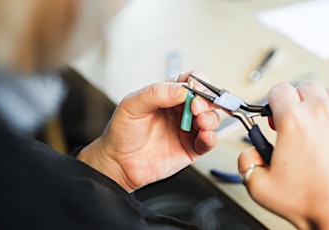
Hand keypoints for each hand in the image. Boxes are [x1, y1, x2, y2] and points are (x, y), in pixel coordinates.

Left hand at [78, 72, 219, 191]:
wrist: (117, 163)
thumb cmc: (122, 132)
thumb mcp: (132, 105)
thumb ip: (156, 93)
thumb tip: (181, 90)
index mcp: (168, 95)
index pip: (191, 81)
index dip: (198, 82)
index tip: (195, 87)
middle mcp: (181, 111)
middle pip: (206, 100)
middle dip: (207, 101)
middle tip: (197, 106)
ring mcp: (188, 130)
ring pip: (211, 119)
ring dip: (211, 118)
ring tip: (201, 122)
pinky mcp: (191, 148)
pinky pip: (208, 142)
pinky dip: (211, 137)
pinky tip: (204, 136)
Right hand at [238, 81, 328, 228]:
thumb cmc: (313, 203)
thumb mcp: (261, 188)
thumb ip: (246, 163)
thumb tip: (249, 153)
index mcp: (295, 120)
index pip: (279, 89)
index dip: (272, 101)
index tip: (274, 114)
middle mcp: (323, 113)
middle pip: (305, 87)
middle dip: (296, 101)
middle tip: (293, 124)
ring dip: (319, 106)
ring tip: (315, 129)